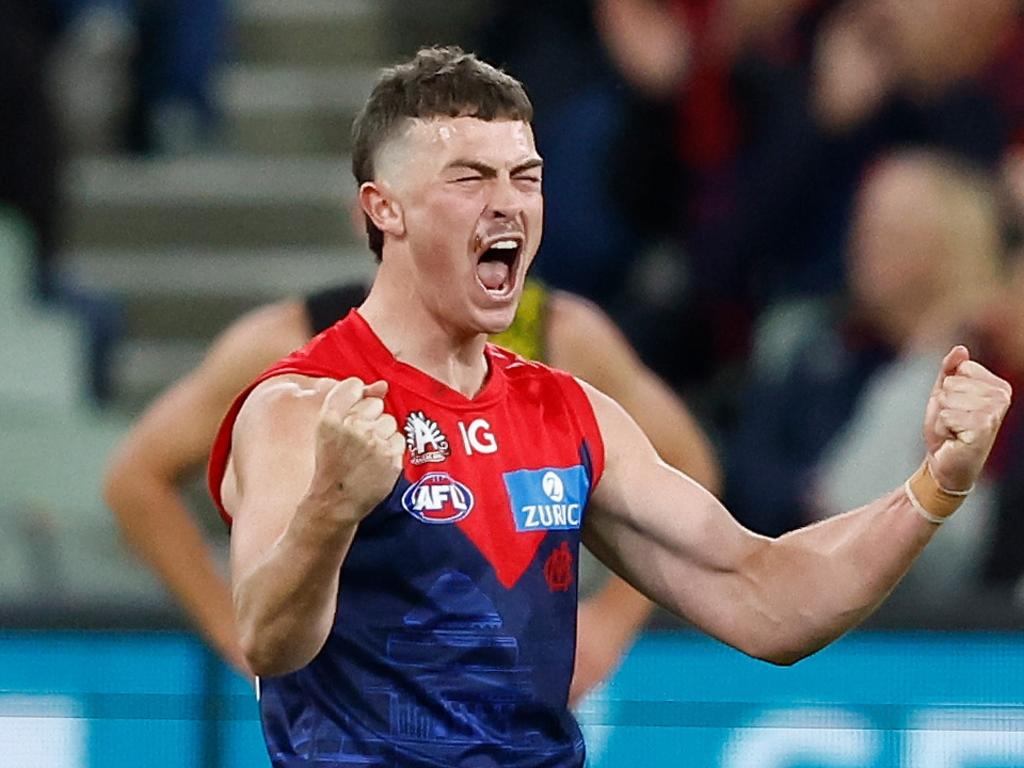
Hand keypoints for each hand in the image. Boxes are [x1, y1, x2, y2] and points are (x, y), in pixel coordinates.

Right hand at [311, 377, 403, 520]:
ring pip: (390, 421)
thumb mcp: (326, 429)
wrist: (336, 501)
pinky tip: (378, 460)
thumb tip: (382, 385)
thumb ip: (349, 400)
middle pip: (375, 403)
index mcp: (330, 419)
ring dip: (382, 433)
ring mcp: (374, 444)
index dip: (355, 397)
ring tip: (368, 450)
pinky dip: (391, 449)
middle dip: (370, 417)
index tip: (351, 414)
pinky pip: (399, 440)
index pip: (353, 386)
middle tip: (358, 438)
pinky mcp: (391, 459)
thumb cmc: (332, 462)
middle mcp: (352, 428)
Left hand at [923, 346, 1011, 491]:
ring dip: (943, 417)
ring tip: (954, 430)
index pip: (960, 368)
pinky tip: (954, 439)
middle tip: (953, 422)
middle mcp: (1002, 398)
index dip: (948, 388)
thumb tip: (960, 349)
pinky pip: (946, 416)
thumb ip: (949, 370)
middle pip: (952, 383)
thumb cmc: (947, 428)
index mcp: (998, 386)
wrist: (945, 462)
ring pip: (947, 399)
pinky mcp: (983, 429)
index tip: (956, 407)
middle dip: (944, 404)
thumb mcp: (944, 394)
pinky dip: (943, 428)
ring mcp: (994, 413)